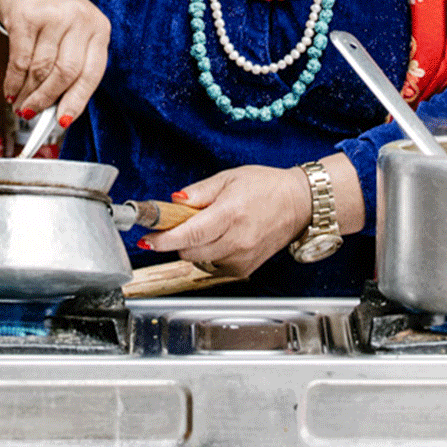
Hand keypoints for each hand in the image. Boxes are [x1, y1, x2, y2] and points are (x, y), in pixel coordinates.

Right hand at [0, 0, 109, 127]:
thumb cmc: (53, 10)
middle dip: (47, 100)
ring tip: (20, 105)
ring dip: (28, 94)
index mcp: (99, 28)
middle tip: (33, 115)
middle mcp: (79, 20)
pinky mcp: (27, 17)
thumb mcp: (75, 31)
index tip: (63, 121)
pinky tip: (11, 90)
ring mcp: (53, 17)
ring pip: (41, 70)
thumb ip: (72, 65)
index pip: (92, 74)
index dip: (76, 102)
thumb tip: (58, 109)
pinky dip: (13, 82)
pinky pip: (20, 60)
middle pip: (65, 73)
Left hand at [138, 165, 311, 278]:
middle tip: (177, 224)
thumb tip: (174, 201)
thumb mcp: (229, 178)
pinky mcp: (245, 269)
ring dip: (193, 248)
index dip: (164, 239)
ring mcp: (242, 257)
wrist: (298, 204)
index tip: (147, 239)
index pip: (190, 233)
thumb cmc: (265, 187)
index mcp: (231, 213)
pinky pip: (213, 267)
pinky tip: (219, 239)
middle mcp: (237, 239)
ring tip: (207, 228)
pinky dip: (208, 256)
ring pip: (199, 261)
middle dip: (175, 240)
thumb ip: (199, 192)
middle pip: (189, 251)